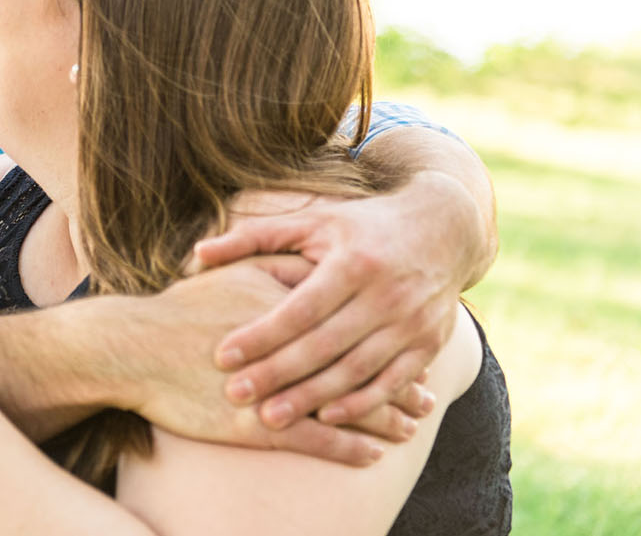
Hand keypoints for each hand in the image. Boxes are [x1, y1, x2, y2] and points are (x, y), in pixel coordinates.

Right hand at [125, 257, 421, 465]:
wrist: (131, 348)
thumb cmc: (176, 312)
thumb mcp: (227, 274)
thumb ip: (267, 261)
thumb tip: (302, 261)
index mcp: (284, 302)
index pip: (350, 319)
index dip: (383, 335)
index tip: (408, 346)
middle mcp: (289, 344)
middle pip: (358, 362)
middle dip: (397, 382)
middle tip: (427, 396)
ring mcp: (276, 386)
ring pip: (346, 404)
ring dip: (382, 418)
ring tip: (410, 427)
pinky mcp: (257, 423)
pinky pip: (318, 439)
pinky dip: (349, 448)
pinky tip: (373, 455)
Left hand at [191, 181, 466, 430]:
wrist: (443, 228)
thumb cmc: (361, 226)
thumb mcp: (312, 221)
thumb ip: (253, 237)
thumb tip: (197, 253)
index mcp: (352, 261)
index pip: (299, 307)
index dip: (260, 334)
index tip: (222, 355)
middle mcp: (386, 293)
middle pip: (324, 344)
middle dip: (278, 374)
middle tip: (235, 395)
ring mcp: (411, 321)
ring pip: (356, 369)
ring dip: (312, 397)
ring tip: (270, 418)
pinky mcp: (430, 343)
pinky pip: (391, 381)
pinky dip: (361, 402)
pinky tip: (326, 418)